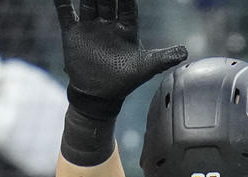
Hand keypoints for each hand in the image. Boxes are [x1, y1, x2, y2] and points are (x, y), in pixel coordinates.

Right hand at [55, 0, 186, 118]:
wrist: (99, 96)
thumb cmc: (124, 81)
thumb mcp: (145, 68)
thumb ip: (163, 58)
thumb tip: (186, 52)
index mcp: (126, 28)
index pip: (127, 5)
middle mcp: (108, 23)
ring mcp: (90, 26)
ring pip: (88, 1)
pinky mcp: (73, 33)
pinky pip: (66, 13)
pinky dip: (61, 1)